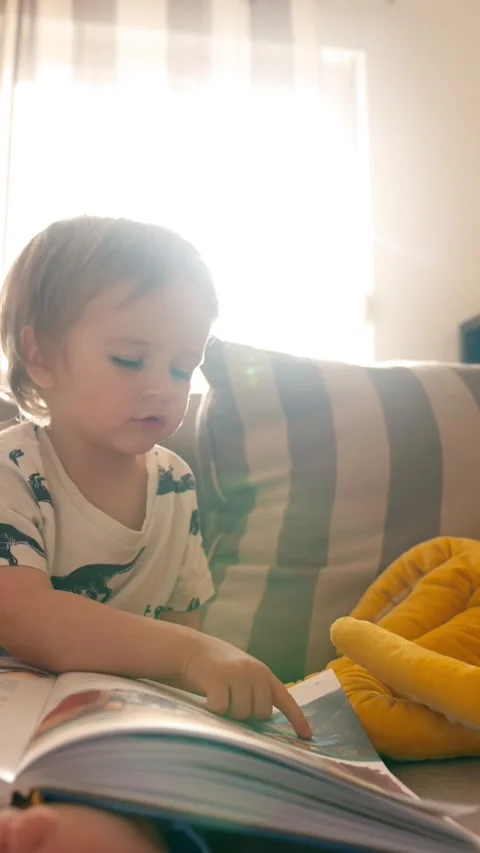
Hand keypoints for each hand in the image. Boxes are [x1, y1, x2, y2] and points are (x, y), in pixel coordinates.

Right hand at [179, 634, 311, 739]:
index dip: (297, 719)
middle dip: (248, 715)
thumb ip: (256, 690)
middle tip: (232, 701)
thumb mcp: (244, 673)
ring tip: (220, 696)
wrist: (191, 648)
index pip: (285, 699)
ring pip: (242, 713)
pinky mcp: (218, 680)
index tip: (307, 737)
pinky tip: (209, 697)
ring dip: (230, 713)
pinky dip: (214, 709)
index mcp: (264, 673)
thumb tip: (264, 719)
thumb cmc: (218, 667)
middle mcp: (254, 672)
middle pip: (261, 714)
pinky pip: (222, 709)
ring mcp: (237, 675)